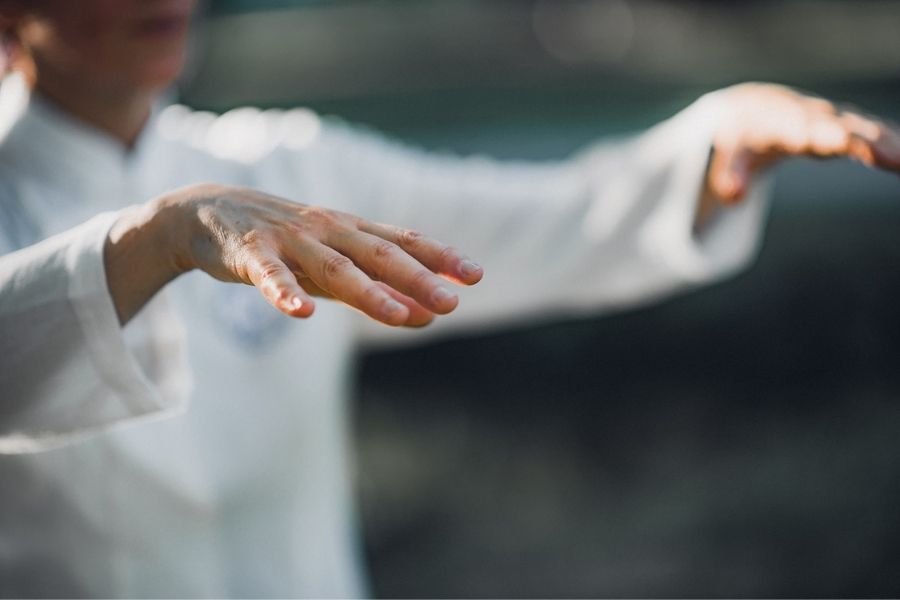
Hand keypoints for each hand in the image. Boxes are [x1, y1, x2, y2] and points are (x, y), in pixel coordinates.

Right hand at [106, 184, 482, 325]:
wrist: (207, 211)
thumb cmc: (283, 242)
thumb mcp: (334, 265)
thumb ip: (380, 288)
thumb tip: (431, 316)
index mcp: (351, 230)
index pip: (403, 241)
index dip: (439, 257)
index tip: (475, 276)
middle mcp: (328, 229)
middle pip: (379, 254)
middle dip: (418, 277)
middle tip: (452, 302)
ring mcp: (290, 239)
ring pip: (333, 267)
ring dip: (367, 291)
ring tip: (398, 316)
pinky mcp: (250, 253)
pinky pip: (270, 276)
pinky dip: (285, 293)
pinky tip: (302, 313)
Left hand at [705, 83, 899, 204]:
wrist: (754, 107)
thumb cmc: (741, 133)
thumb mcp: (729, 153)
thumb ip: (729, 175)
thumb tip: (733, 197)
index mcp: (783, 120)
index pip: (805, 128)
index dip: (823, 135)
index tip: (843, 142)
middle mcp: (814, 116)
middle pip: (843, 127)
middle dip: (867, 140)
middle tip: (893, 157)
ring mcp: (833, 120)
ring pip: (865, 129)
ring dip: (888, 143)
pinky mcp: (846, 126)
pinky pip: (874, 134)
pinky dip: (892, 143)